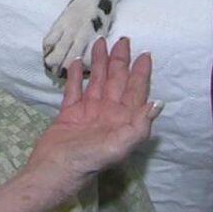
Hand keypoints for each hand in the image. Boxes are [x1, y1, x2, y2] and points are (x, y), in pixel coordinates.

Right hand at [26, 37, 161, 188]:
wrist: (54, 171)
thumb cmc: (88, 160)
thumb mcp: (119, 145)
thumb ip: (139, 125)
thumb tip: (158, 103)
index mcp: (122, 121)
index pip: (135, 92)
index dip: (141, 73)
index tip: (145, 53)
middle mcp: (108, 114)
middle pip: (117, 81)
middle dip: (120, 61)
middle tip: (122, 40)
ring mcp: (88, 112)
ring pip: (97, 81)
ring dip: (99, 63)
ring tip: (100, 42)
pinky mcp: (69, 113)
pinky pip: (74, 90)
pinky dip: (75, 76)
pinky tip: (76, 62)